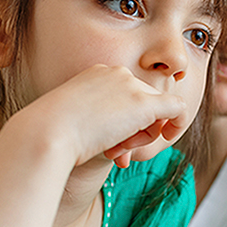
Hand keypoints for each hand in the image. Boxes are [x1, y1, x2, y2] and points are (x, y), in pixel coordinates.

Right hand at [17, 65, 190, 168]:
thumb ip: (102, 121)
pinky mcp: (145, 104)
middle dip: (136, 132)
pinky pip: (178, 109)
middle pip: (144, 104)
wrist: (47, 133)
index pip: (127, 97)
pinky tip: (170, 136)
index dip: (125, 124)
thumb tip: (121, 134)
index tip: (111, 143)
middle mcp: (117, 73)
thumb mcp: (76, 120)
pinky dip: (178, 124)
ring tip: (116, 149)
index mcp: (98, 74)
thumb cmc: (53, 133)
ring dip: (142, 137)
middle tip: (117, 152)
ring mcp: (131, 86)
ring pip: (157, 111)